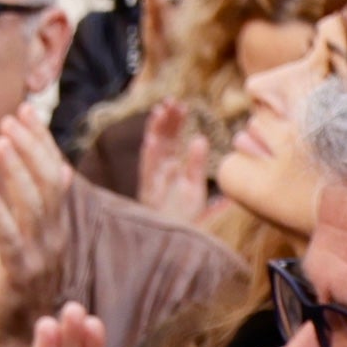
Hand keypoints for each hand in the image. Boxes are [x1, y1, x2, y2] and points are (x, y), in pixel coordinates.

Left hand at [0, 111, 80, 341]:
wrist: (19, 338)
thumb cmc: (19, 285)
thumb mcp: (33, 240)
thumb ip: (41, 205)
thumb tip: (60, 166)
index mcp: (58, 227)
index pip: (56, 173)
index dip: (41, 140)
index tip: (25, 110)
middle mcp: (55, 238)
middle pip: (49, 183)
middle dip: (31, 146)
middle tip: (10, 117)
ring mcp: (41, 257)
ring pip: (34, 205)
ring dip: (17, 169)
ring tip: (0, 140)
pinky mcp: (19, 275)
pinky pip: (10, 239)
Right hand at [135, 103, 214, 231]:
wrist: (176, 246)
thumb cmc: (184, 220)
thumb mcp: (195, 189)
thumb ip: (195, 165)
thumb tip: (200, 139)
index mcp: (170, 170)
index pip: (172, 141)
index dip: (175, 123)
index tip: (182, 106)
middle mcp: (158, 172)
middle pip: (161, 141)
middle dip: (165, 121)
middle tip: (173, 101)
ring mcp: (152, 181)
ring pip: (152, 150)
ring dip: (156, 131)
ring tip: (162, 110)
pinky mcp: (149, 192)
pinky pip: (147, 169)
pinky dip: (149, 153)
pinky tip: (153, 137)